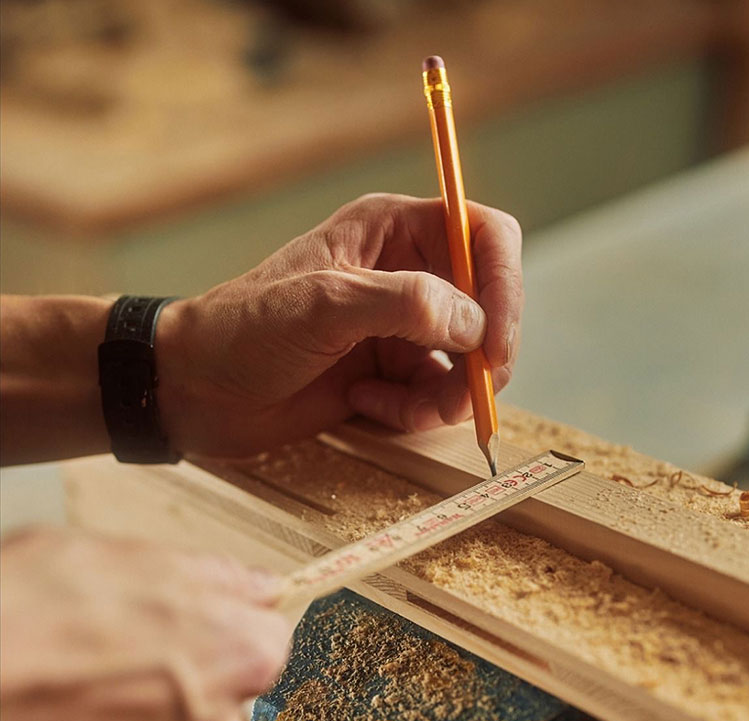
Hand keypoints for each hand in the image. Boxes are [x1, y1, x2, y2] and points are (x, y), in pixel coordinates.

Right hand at [0, 527, 296, 720]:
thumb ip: (211, 577)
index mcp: (239, 659)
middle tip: (114, 665)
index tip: (195, 627)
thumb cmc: (22, 613)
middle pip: (221, 711)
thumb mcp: (126, 556)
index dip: (225, 630)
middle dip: (181, 692)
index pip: (267, 642)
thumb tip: (253, 586)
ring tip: (73, 704)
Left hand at [156, 193, 522, 455]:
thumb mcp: (324, 304)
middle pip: (487, 307)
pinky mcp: (386, 376)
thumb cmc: (244, 331)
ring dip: (447, 395)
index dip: (504, 285)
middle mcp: (404, 274)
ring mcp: (397, 329)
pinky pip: (432, 397)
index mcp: (392, 231)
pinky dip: (413, 412)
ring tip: (402, 410)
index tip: (496, 342)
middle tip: (466, 396)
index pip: (484, 236)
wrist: (194, 390)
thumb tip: (476, 324)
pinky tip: (365, 406)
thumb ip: (406, 304)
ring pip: (466, 362)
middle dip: (482, 357)